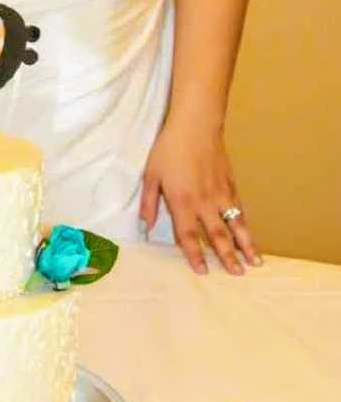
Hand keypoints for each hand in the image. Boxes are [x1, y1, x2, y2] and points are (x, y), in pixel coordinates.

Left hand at [140, 120, 261, 275]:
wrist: (195, 125)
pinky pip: (239, 209)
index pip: (190, 236)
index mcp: (182, 202)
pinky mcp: (230, 184)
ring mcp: (220, 194)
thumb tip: (144, 225)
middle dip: (227, 258)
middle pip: (218, 236)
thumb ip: (149, 202)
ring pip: (236, 225)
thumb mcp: (151, 174)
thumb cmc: (169, 148)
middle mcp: (204, 202)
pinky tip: (250, 234)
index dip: (196, 256)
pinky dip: (246, 224)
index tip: (203, 272)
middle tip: (237, 276)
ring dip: (245, 245)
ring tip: (255, 263)